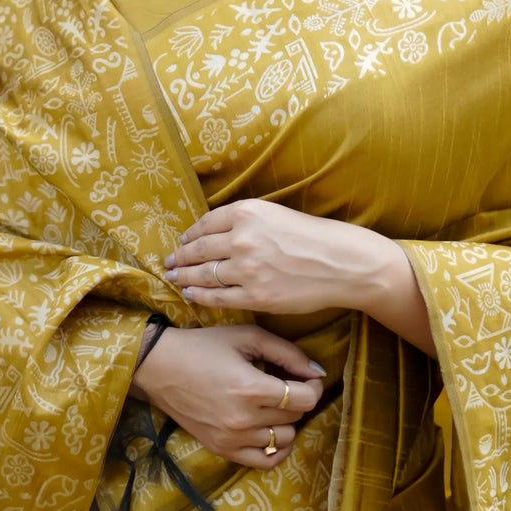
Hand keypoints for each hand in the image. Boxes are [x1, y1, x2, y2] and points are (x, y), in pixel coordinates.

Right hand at [129, 323, 324, 469]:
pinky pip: (264, 462)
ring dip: (286, 422)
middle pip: (296, 418)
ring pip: (283, 440)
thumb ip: (287, 353)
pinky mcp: (222, 449)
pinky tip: (271, 430)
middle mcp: (243, 419)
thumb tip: (318, 371)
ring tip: (274, 406)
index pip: (305, 399)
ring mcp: (232, 439)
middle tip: (287, 385)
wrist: (160, 367)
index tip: (307, 378)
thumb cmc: (204, 346)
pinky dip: (275, 449)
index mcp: (251, 388)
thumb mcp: (247, 337)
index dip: (313, 386)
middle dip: (298, 400)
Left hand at [164, 197, 398, 315]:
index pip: (206, 224)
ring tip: (174, 279)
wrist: (341, 263)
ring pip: (204, 275)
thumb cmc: (313, 237)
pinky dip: (200, 297)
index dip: (190, 236)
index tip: (182, 242)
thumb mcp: (276, 214)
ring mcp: (247, 269)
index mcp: (247, 213)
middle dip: (180, 258)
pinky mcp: (255, 296)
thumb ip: (246, 221)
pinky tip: (192, 295)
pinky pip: (217, 298)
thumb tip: (216, 233)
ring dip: (184, 277)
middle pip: (199, 250)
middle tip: (169, 263)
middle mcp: (242, 239)